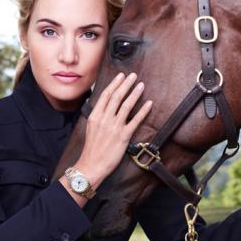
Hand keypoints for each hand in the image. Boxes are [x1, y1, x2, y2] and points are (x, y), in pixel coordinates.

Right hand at [64, 72, 152, 193]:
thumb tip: (106, 105)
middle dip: (125, 84)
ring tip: (141, 85)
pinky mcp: (123, 136)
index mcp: (95, 116)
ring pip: (126, 106)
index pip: (106, 95)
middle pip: (116, 97)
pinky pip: (135, 121)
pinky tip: (149, 103)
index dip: (115, 84)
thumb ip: (99, 115)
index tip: (121, 76)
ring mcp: (114, 127)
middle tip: (133, 75)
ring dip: (134, 94)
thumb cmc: (92, 148)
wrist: (92, 165)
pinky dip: (143, 111)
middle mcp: (104, 119)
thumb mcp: (91, 128)